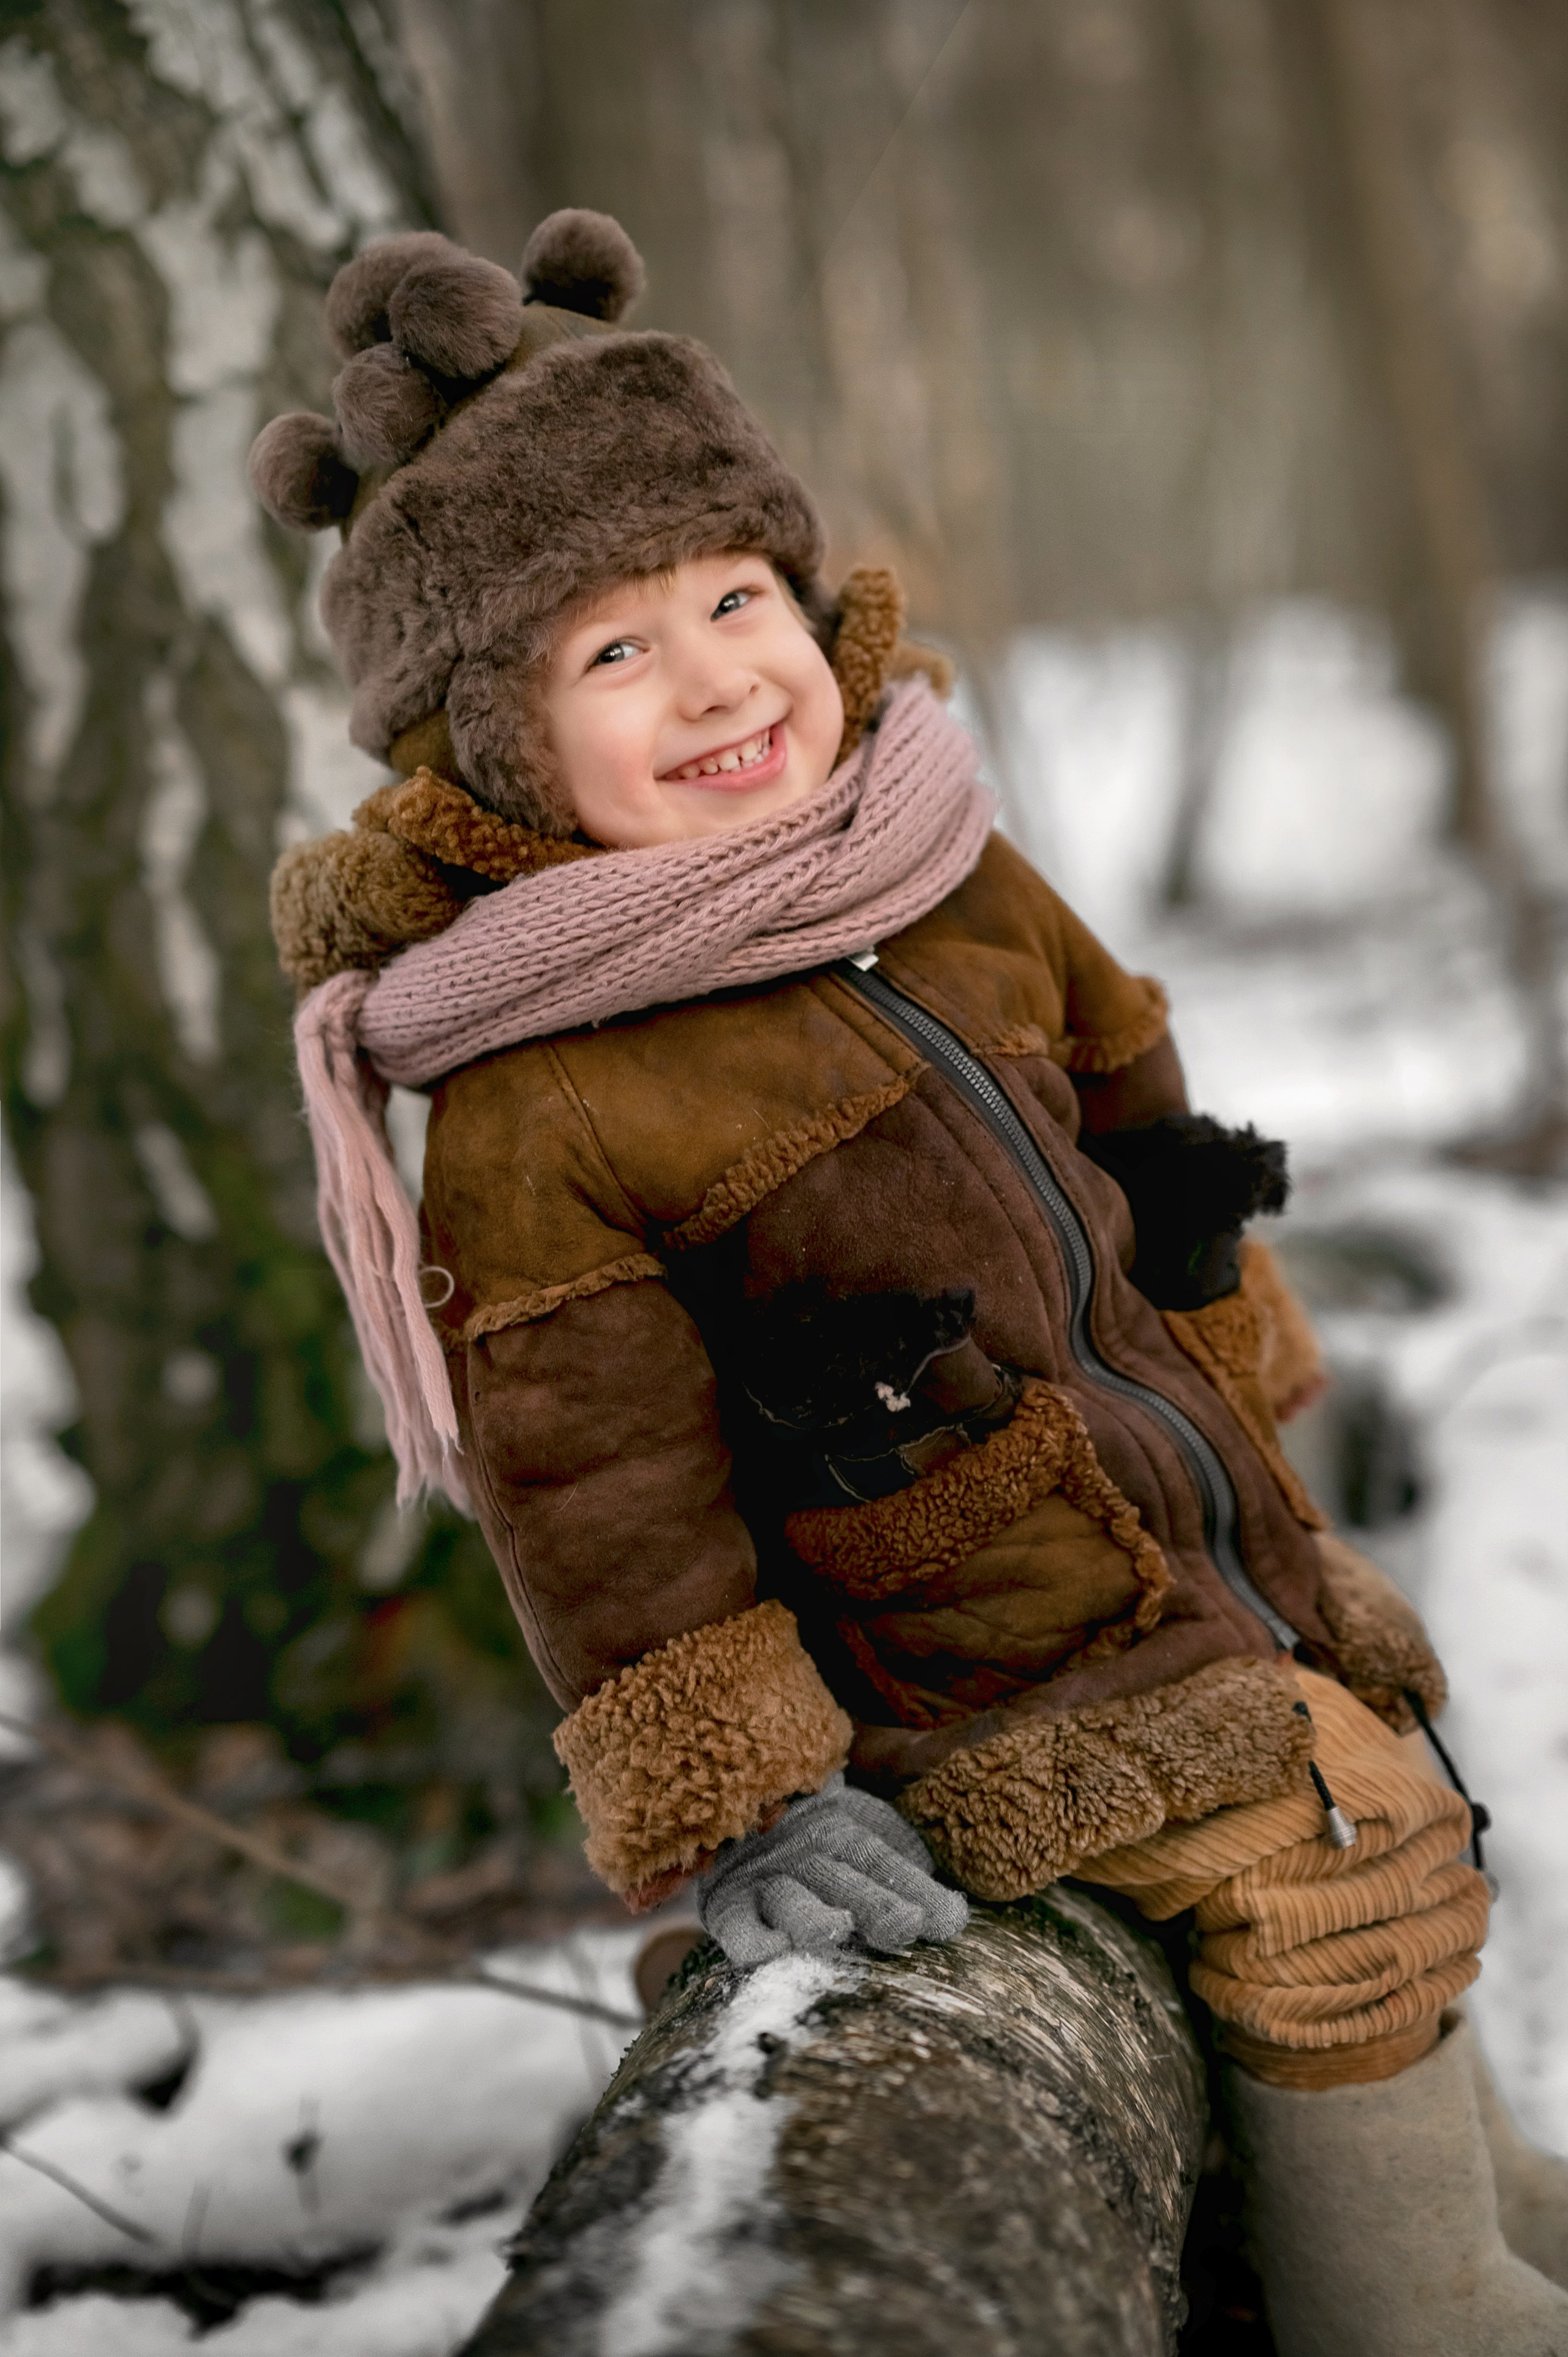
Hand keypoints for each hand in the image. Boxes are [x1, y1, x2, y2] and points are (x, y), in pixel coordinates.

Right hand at [696, 1773, 967, 1968]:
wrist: (740, 1820)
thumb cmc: (820, 1848)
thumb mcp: (866, 1841)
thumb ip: (907, 1877)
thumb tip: (954, 1917)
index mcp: (846, 1834)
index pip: (886, 1862)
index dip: (916, 1887)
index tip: (949, 1918)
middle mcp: (805, 1854)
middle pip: (843, 1878)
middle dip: (876, 1902)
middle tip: (906, 1924)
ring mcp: (764, 1882)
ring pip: (790, 1897)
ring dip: (813, 1914)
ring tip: (836, 1930)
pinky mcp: (728, 1909)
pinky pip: (736, 1926)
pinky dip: (751, 1939)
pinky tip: (771, 1950)